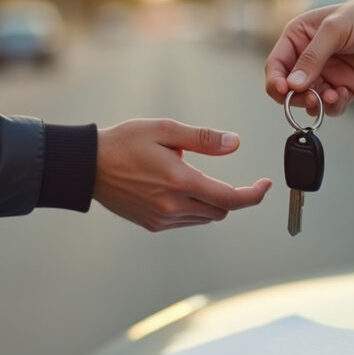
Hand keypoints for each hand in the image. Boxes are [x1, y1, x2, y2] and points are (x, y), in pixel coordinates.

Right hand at [93, 119, 271, 231]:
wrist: (87, 166)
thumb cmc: (124, 142)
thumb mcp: (165, 130)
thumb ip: (203, 139)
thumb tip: (235, 143)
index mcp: (180, 182)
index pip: (231, 199)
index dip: (254, 195)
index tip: (266, 185)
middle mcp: (173, 206)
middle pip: (221, 211)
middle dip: (234, 197)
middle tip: (242, 181)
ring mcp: (162, 218)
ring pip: (205, 217)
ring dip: (213, 202)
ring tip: (192, 175)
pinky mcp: (153, 224)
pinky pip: (186, 220)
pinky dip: (194, 208)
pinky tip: (180, 188)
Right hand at [265, 0, 353, 115]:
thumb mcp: (336, 30)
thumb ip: (312, 57)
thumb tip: (292, 86)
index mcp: (299, 37)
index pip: (276, 64)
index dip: (275, 80)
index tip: (283, 91)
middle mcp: (309, 57)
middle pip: (288, 88)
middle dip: (296, 97)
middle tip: (310, 98)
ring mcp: (327, 74)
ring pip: (308, 100)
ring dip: (315, 104)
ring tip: (332, 96)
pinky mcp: (345, 88)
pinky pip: (330, 106)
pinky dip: (333, 106)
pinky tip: (343, 96)